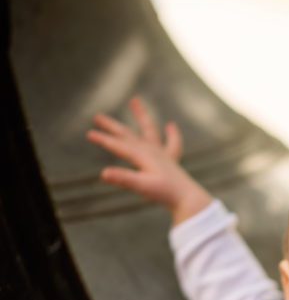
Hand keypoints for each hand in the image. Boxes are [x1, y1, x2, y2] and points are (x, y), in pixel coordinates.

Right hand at [86, 97, 211, 224]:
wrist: (188, 199)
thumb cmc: (165, 193)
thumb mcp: (141, 186)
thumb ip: (123, 178)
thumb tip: (103, 173)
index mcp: (142, 155)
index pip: (119, 145)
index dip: (103, 140)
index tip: (89, 134)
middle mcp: (151, 151)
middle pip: (128, 135)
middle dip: (112, 126)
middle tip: (97, 117)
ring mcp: (162, 154)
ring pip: (149, 130)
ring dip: (141, 116)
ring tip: (135, 100)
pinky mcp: (171, 161)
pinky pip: (172, 144)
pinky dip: (172, 135)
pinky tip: (170, 125)